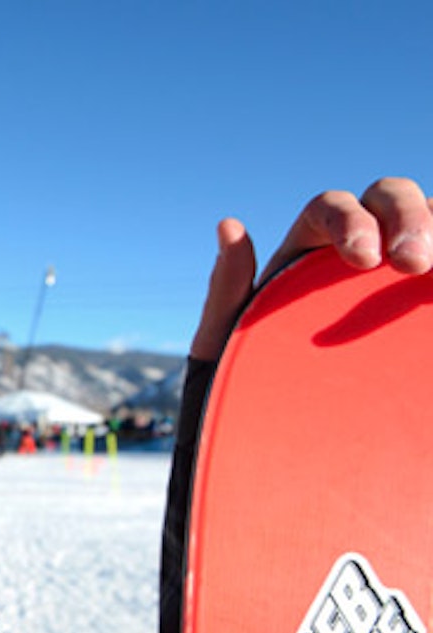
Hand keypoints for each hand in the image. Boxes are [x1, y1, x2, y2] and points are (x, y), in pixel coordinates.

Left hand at [191, 178, 432, 359]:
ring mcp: (395, 270)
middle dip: (407, 217)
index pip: (330, 208)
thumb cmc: (246, 380)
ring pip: (429, 218)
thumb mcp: (226, 338)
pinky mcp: (418, 298)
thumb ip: (227, 286)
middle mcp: (356, 246)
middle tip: (414, 264)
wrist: (280, 429)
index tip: (364, 260)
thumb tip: (229, 225)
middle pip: (389, 198)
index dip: (350, 219)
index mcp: (305, 248)